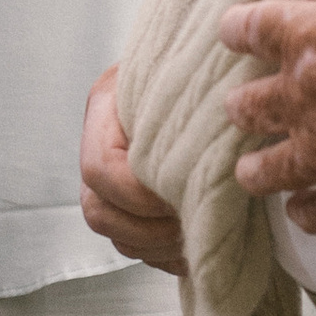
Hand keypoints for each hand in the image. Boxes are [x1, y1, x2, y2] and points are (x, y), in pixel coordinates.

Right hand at [79, 66, 186, 275]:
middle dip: (148, 229)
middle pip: (97, 209)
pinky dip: (164, 254)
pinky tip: (197, 246)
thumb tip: (218, 150)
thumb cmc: (202, 61)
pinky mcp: (129, 203)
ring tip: (200, 236)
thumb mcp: (195, 69)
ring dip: (158, 246)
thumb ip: (193, 103)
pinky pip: (133, 245)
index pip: (100, 168)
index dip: (137, 194)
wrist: (205, 62)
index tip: (180, 198)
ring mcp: (110, 178)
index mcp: (106, 104)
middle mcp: (98, 143)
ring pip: (114, 233)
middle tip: (194, 224)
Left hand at [220, 0, 315, 232]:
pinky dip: (305, 212)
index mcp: (307, 37)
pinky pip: (314, 215)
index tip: (235, 31)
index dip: (237, 28)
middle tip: (246, 104)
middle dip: (242, 104)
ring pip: (263, 170)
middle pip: (244, 106)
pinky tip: (304, 207)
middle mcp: (303, 98)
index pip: (247, 29)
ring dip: (256, 167)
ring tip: (255, 166)